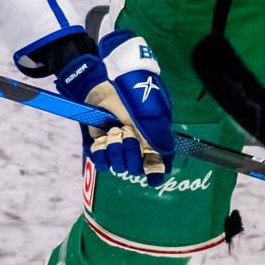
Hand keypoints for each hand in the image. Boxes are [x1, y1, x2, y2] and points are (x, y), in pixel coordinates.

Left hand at [56, 30, 176, 185]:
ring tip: (113, 133)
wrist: (103, 84)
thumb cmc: (132, 95)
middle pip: (136, 167)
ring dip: (115, 151)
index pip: (158, 161)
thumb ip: (159, 135)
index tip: (153, 180)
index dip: (156, 172)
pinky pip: (101, 162)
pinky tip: (102, 143)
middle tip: (127, 136)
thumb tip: (163, 156)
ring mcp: (118, 145)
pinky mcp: (100, 144)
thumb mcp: (151, 113)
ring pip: (119, 166)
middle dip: (131, 155)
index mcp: (152, 137)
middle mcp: (136, 144)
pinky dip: (101, 155)